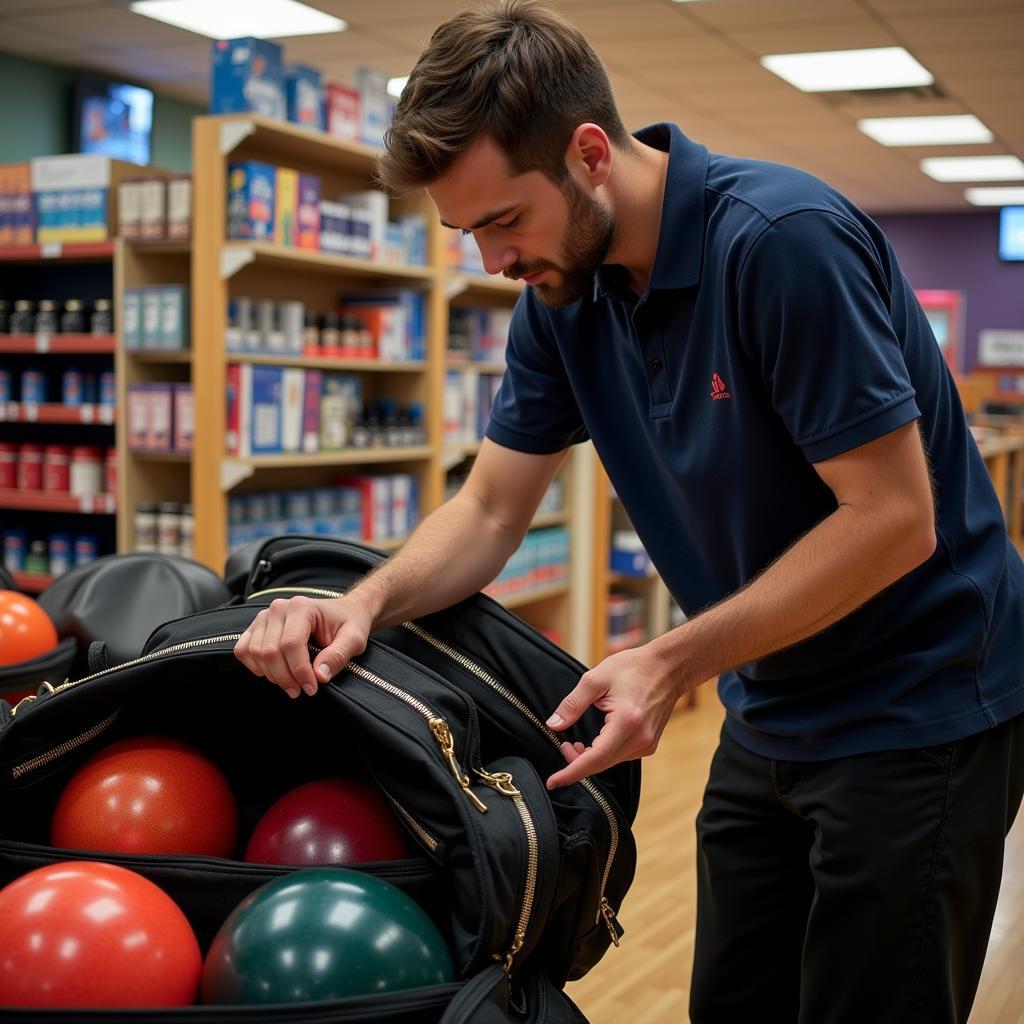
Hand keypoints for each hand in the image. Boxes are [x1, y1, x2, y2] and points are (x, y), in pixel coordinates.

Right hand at [233, 595, 371, 698]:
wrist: (344, 612)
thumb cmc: (349, 624)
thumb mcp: (354, 639)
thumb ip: (338, 655)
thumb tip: (319, 675)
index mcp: (302, 607)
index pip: (290, 644)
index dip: (299, 671)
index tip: (311, 688)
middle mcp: (279, 608)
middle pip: (270, 651)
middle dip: (285, 677)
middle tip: (301, 690)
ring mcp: (265, 616)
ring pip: (255, 652)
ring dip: (271, 675)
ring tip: (291, 684)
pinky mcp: (257, 627)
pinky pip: (243, 649)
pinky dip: (254, 666)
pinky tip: (273, 673)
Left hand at [544, 643, 688, 788]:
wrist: (668, 667)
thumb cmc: (633, 668)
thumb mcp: (596, 679)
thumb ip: (573, 704)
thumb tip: (553, 725)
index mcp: (626, 722)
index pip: (596, 758)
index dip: (572, 772)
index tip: (553, 782)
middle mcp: (640, 738)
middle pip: (602, 764)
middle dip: (577, 763)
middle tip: (563, 747)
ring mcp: (647, 743)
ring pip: (611, 762)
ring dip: (590, 759)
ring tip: (575, 744)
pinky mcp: (650, 744)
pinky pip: (621, 756)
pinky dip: (604, 754)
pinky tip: (595, 742)